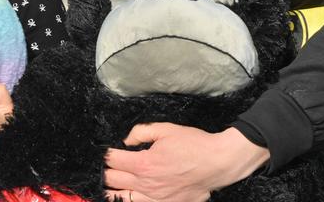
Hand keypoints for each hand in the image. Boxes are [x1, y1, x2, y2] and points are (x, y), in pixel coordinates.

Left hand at [103, 124, 268, 201]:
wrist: (219, 163)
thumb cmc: (194, 144)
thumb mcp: (165, 129)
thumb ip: (140, 132)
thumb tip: (126, 140)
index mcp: (144, 163)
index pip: (112, 161)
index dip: (104, 155)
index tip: (103, 152)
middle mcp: (148, 183)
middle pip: (113, 180)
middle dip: (105, 172)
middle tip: (103, 167)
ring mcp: (157, 197)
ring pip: (123, 198)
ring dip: (112, 190)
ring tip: (107, 185)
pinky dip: (130, 200)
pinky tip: (127, 196)